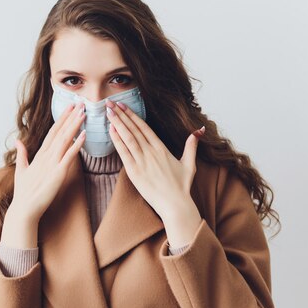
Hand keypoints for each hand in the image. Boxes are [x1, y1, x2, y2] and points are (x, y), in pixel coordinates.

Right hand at [10, 101, 86, 225]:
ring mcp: (52, 164)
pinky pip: (69, 156)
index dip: (61, 119)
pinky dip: (77, 145)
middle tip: (80, 103)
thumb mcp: (21, 170)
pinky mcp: (58, 173)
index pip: (52, 132)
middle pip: (60, 132)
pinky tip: (84, 135)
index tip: (68, 108)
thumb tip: (18, 141)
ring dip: (74, 125)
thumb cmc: (23, 192)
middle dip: (70, 117)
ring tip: (83, 113)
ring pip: (65, 140)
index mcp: (39, 155)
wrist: (24, 209)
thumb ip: (22, 154)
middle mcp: (46, 156)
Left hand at [105, 98, 204, 246]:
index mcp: (162, 149)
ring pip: (128, 138)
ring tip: (108, 111)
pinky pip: (124, 153)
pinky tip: (110, 130)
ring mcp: (142, 162)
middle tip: (110, 102)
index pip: (144, 127)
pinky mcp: (135, 172)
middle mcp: (151, 152)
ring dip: (117, 123)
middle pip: (134, 129)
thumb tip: (199, 131)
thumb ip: (191, 145)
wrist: (175, 205)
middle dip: (121, 115)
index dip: (133, 115)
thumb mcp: (189, 163)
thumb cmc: (181, 186)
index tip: (123, 105)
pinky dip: (117, 140)